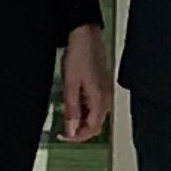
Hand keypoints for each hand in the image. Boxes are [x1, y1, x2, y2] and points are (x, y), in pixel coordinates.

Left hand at [56, 24, 111, 143]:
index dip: (78, 136)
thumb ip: (71, 109)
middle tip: (64, 128)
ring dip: (81, 117)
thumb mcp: (70, 85)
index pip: (93, 128)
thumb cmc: (80, 54)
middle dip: (80, 129)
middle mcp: (106, 96)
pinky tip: (72, 100)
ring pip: (95, 113)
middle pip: (96, 123)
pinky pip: (94, 102)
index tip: (65, 136)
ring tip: (65, 112)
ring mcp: (105, 89)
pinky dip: (83, 106)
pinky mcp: (102, 83)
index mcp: (101, 99)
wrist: (85, 33)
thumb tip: (72, 130)